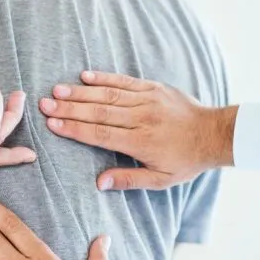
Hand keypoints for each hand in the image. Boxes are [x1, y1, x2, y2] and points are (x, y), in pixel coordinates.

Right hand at [39, 71, 237, 189]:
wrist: (214, 134)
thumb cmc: (186, 160)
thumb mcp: (160, 179)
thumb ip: (128, 180)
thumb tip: (98, 183)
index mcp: (141, 142)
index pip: (100, 134)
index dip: (75, 129)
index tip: (53, 125)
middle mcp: (141, 118)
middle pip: (99, 112)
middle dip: (69, 108)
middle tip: (44, 105)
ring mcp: (147, 100)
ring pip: (108, 94)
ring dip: (80, 92)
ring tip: (57, 90)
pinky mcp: (153, 88)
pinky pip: (125, 81)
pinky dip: (104, 77)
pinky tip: (84, 76)